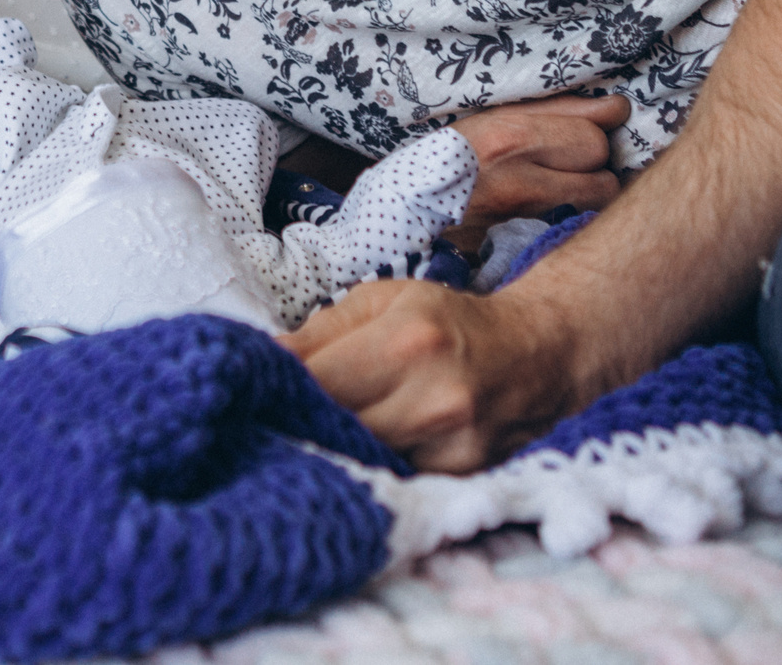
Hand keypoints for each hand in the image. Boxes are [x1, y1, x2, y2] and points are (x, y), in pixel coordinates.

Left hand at [282, 281, 579, 470]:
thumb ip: (320, 332)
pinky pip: (390, 477)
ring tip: (302, 432)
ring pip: (359, 461)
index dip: (273, 387)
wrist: (535, 356)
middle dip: (295, 421)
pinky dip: (364, 466)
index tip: (246, 386)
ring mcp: (451, 449)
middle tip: (264, 414)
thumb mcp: (382, 301)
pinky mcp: (459, 480)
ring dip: (326, 448)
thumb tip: (258, 357)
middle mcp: (433, 401)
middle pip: (333, 429)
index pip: (315, 381)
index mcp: (407, 343)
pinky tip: (347, 452)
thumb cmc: (448, 322)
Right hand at [446, 93, 627, 233]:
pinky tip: (552, 206)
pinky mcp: (526, 244)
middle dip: (594, 165)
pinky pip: (576, 224)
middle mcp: (522, 182)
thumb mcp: (498, 116)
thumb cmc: (456, 152)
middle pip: (603, 174)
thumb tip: (617, 109)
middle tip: (568, 160)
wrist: (411, 205)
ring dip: (588, 192)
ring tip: (561, 183)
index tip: (581, 131)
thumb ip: (560, 109)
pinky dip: (573, 214)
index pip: (593, 137)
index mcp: (512, 138)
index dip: (592, 133)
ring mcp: (526, 220)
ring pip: (596, 203)